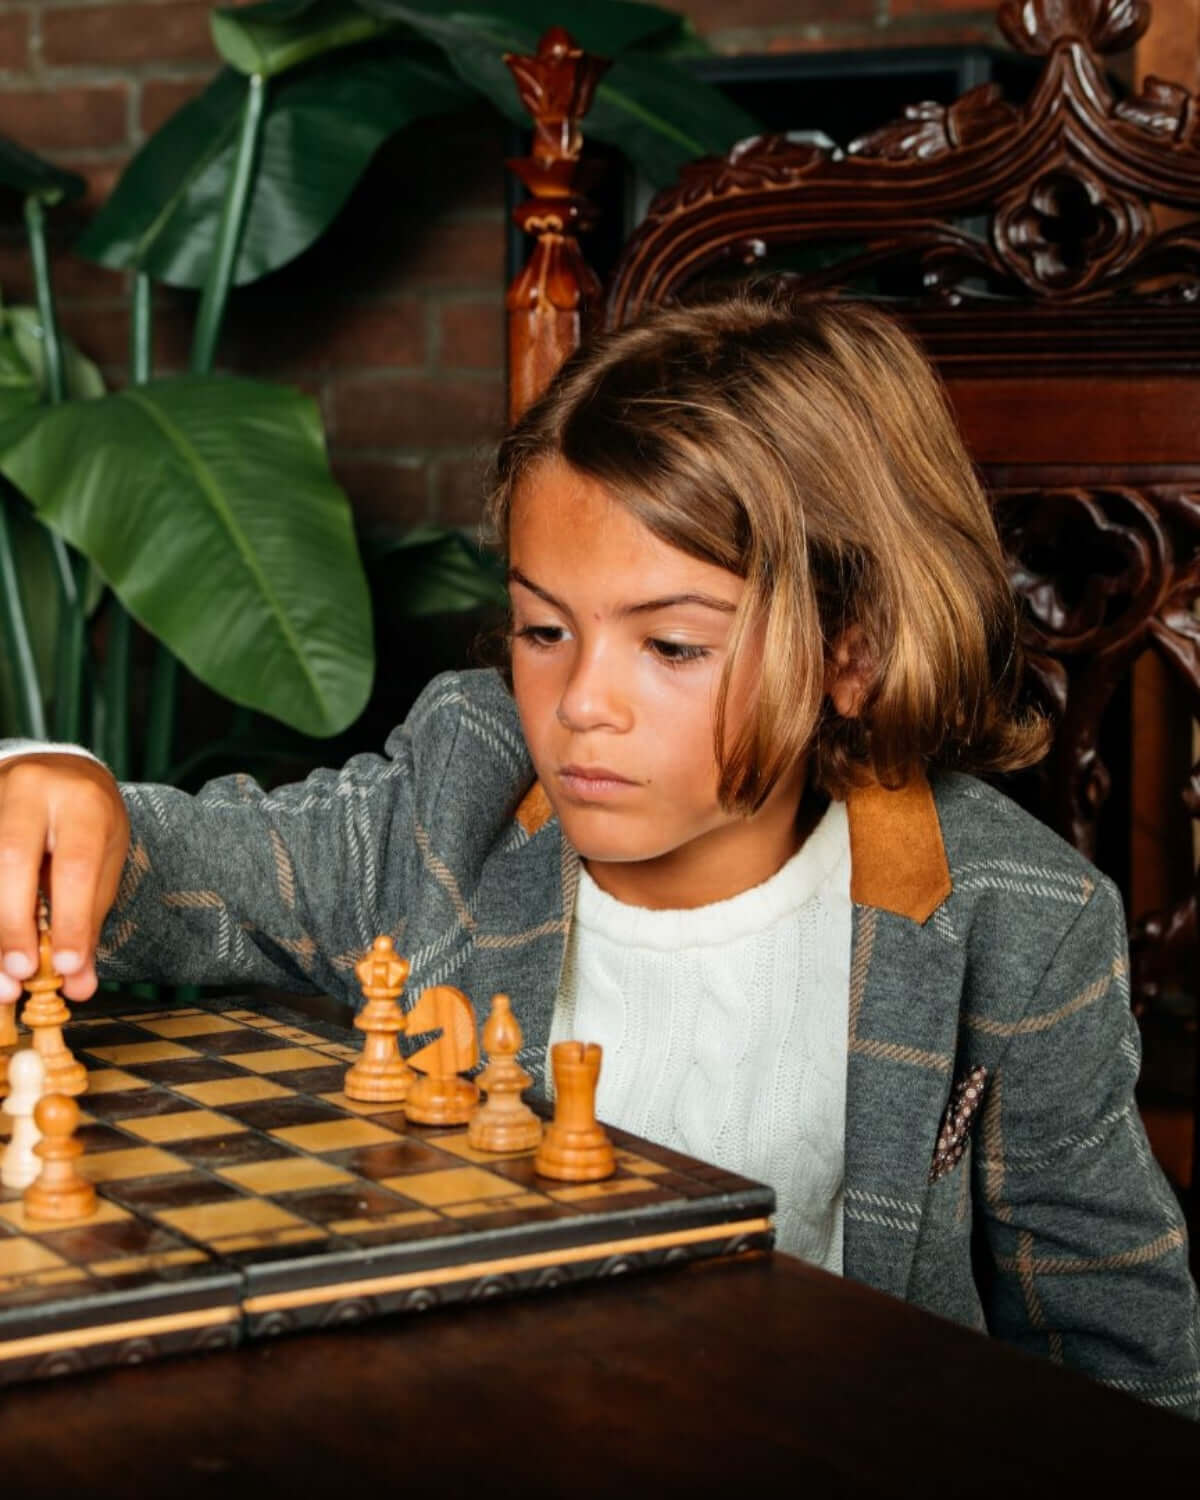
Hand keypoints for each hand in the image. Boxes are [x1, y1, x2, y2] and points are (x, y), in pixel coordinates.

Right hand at [0, 754, 129, 1003]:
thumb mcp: (104, 861)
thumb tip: (79, 984)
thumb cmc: (87, 824)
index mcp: (81, 801)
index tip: (66, 968)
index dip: (70, 920)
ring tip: (1, 976)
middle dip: (12, 924)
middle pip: (11, 859)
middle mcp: (31, 790)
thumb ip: (90, 921)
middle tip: (20, 973)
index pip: (74, 865)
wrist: (58, 772)